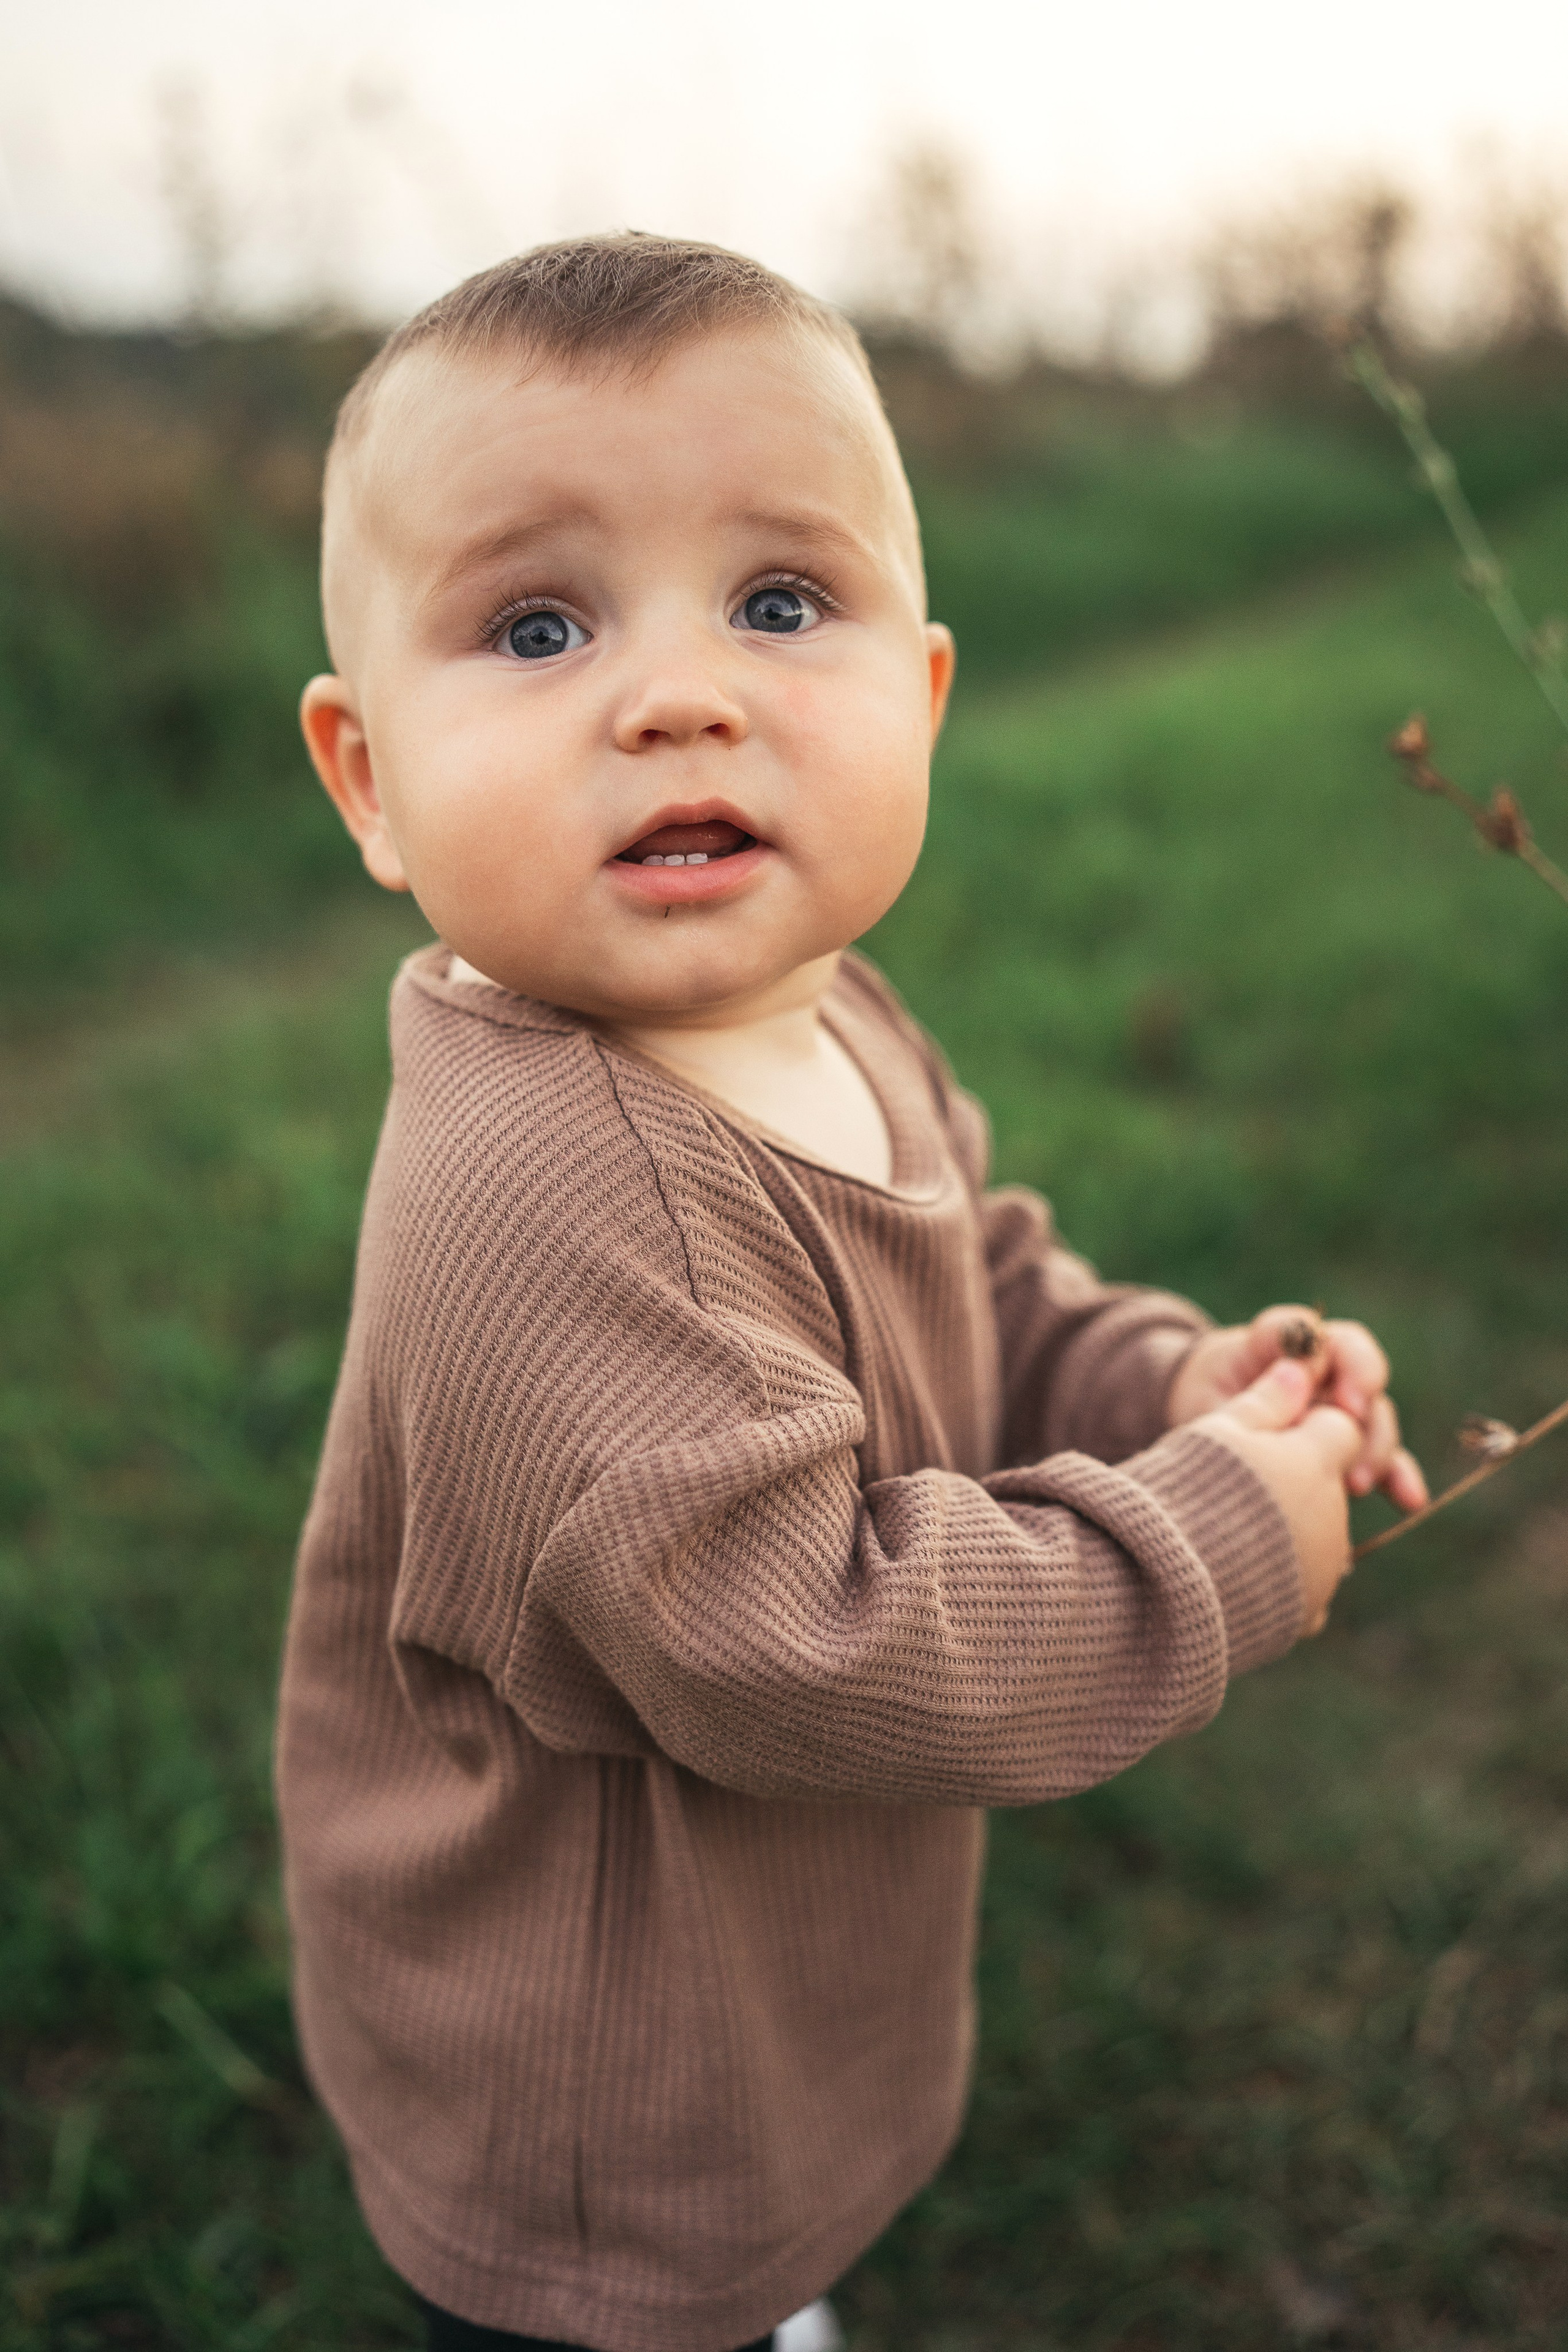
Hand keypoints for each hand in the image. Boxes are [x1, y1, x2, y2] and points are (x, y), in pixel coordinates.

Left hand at [1168, 1305, 1427, 1513]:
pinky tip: (1411, 1498)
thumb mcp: (1208, 1401)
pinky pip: (1384, 1459)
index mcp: (1279, 1346)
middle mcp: (1320, 1370)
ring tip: (1356, 1482)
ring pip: (1375, 1416)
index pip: (1309, 1333)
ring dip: (1376, 1446)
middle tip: (1349, 1427)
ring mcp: (1340, 1408)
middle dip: (1362, 1401)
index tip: (1333, 1390)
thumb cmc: (1205, 1406)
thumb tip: (1294, 1386)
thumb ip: (1250, 1397)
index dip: (1325, 1352)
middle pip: (1359, 1371)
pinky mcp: (1351, 1447)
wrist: (1201, 1426)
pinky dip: (1399, 1477)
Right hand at [1196, 1358, 1362, 1632]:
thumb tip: (1299, 1370)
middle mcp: (1334, 1516)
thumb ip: (1267, 1399)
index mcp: (1319, 1461)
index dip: (1302, 1426)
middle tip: (1234, 1485)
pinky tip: (1239, 1572)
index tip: (1261, 1438)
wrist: (1161, 1578)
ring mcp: (1324, 1568)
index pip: (1338, 1427)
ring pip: (1316, 1534)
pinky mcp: (1308, 1612)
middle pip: (1327, 1485)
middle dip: (1295, 1480)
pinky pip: (1303, 1585)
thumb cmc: (1186, 1489)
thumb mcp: (1218, 1428)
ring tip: (1226, 1531)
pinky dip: (1280, 1576)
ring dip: (1287, 1528)